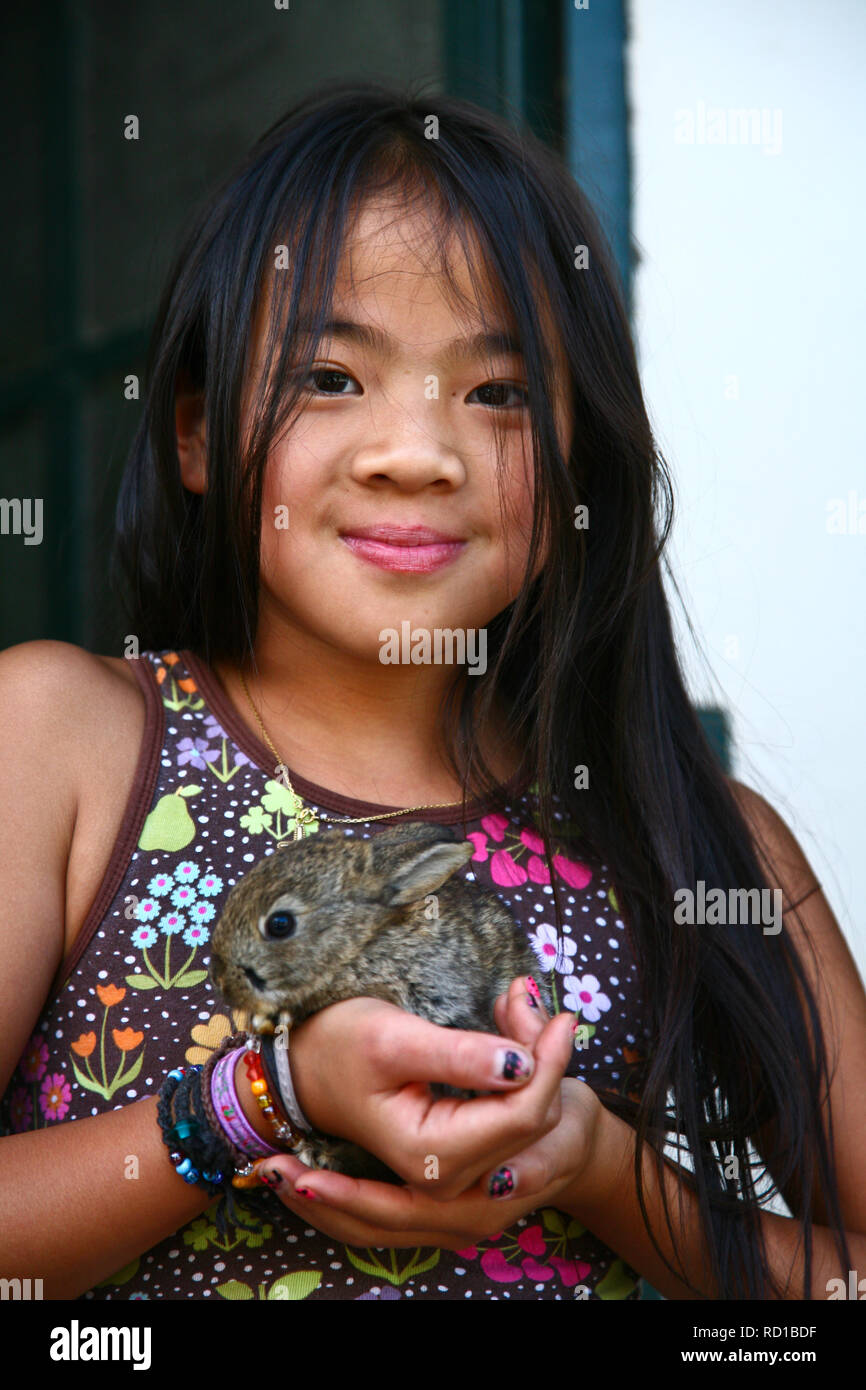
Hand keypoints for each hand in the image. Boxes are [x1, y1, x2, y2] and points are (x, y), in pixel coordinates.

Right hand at [250, 978, 603, 1250]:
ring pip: (528, 1116)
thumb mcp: (392, 1040)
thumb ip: (458, 1055)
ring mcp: (456, 1172)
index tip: (561, 1013)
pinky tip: (507, 1029)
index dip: (549, 1063)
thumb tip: (522, 1062)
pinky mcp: (461, 1155)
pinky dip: (518, 1071)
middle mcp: (449, 1178)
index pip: (522, 1115)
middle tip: (521, 993)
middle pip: (531, 1116)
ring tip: (512, 1002)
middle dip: (540, 1054)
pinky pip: (511, 1116)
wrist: (304, 1069)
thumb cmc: (338, 1047)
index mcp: (432, 1155)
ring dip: (532, 1059)